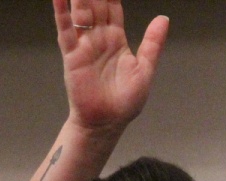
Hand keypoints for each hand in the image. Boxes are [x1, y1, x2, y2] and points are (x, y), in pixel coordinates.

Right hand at [55, 0, 168, 133]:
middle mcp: (99, 39)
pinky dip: (62, 12)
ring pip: (80, 13)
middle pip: (95, 5)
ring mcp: (84, 45)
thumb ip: (152, 43)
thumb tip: (163, 19)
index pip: (113, 8)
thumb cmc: (125, 102)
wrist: (107, 123)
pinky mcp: (72, 55)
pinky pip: (66, 30)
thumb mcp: (145, 69)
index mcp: (117, 40)